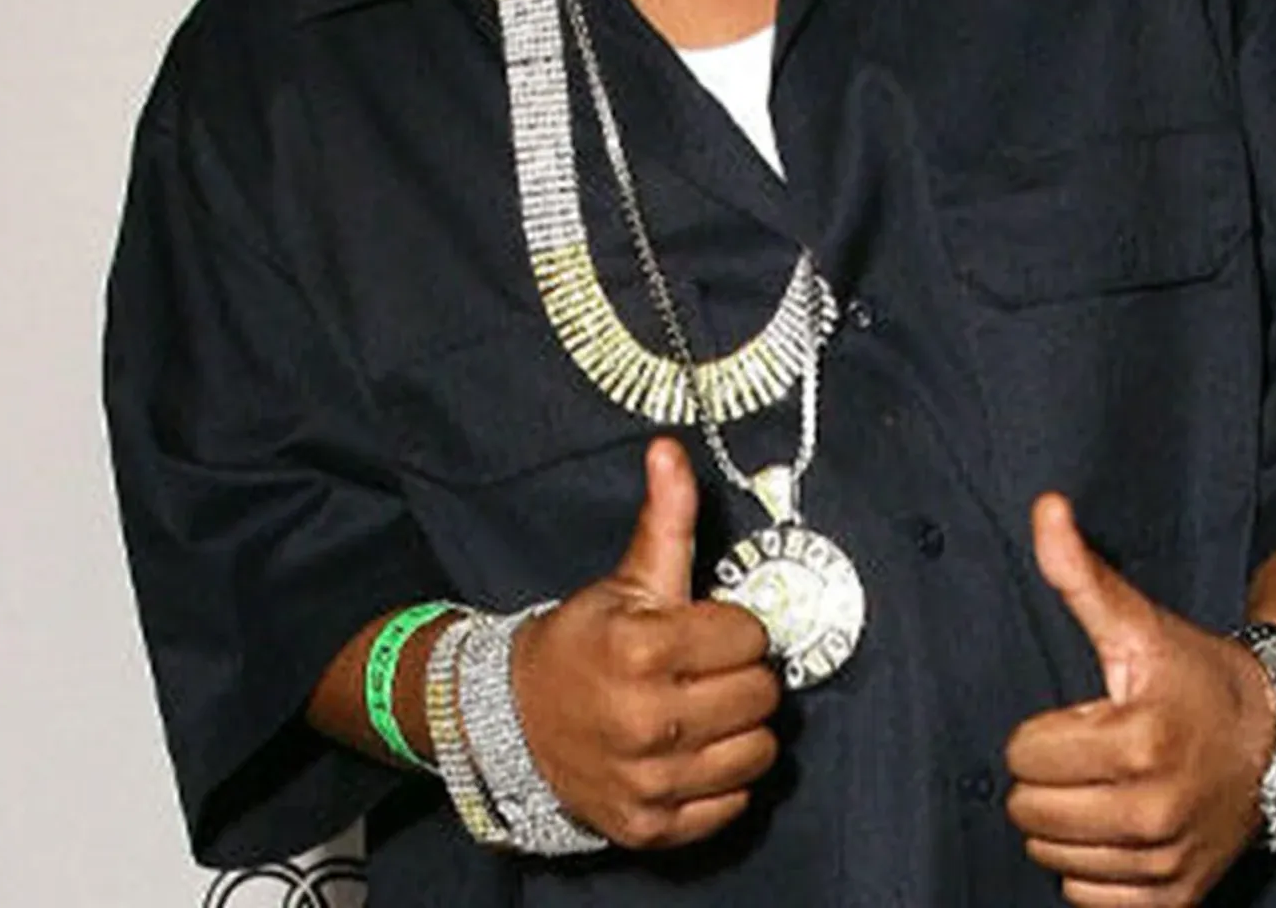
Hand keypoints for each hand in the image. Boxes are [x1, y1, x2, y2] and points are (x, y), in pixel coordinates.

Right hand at [512, 437, 781, 847]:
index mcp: (643, 649)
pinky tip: (692, 752)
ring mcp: (649, 780)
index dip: (734, 629)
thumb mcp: (626, 579)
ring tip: (704, 711)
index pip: (750, 638)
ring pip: (757, 753)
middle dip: (741, 676)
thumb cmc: (583, 643)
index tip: (707, 630)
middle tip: (708, 670)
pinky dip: (721, 780)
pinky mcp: (650, 826)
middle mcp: (647, 720)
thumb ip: (665, 519)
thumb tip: (671, 450)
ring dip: (739, 730)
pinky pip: (731, 806)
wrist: (515, 720)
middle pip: (760, 696)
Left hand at [1004, 494, 1273, 905]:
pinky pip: (1088, 901)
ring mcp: (1164, 861)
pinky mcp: (1174, 897)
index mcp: (1136, 742)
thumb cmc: (1196, 679)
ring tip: (1106, 789)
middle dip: (1047, 780)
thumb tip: (1046, 510)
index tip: (1085, 720)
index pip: (1023, 757)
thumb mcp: (1138, 624)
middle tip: (1089, 756)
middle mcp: (1152, 810)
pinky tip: (1118, 830)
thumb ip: (1080, 574)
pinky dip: (1092, 871)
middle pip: (1030, 813)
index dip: (1042, 733)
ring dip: (1066, 826)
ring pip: (1053, 859)